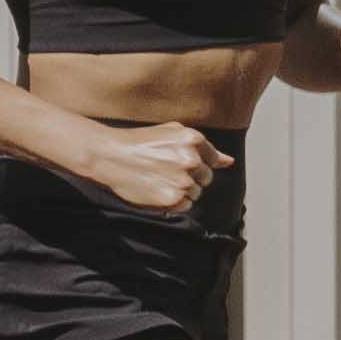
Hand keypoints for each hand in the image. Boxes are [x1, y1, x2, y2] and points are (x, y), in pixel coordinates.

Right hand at [56, 116, 222, 219]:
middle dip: (190, 177)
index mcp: (194, 139)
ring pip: (196, 193)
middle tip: (165, 171)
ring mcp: (183, 180)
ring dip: (181, 190)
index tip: (177, 162)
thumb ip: (204, 147)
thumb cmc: (141, 142)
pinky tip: (157, 189)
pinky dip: (174, 202)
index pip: (212, 160)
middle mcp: (192, 160)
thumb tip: (229, 161)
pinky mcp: (173, 199)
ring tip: (159, 179)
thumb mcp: (173, 134)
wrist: (111, 155)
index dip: (195, 163)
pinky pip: (186, 205)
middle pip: (206, 178)